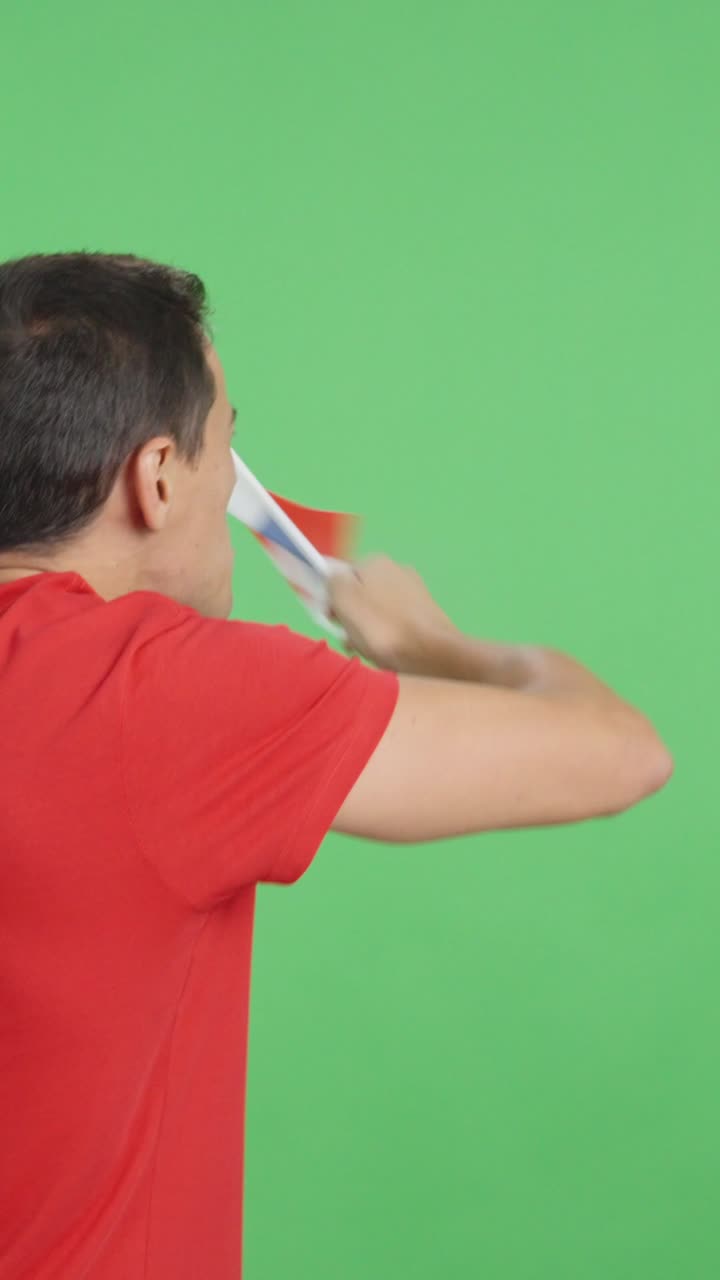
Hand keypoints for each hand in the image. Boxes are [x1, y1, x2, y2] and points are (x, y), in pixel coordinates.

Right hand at [327, 554, 455, 671]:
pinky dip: (387, 640)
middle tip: (351, 639)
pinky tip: (388, 655)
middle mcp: (397, 570)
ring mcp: (413, 593)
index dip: (332, 598)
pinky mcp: (424, 615)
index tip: (332, 620)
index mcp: (375, 561)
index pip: (341, 576)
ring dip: (367, 633)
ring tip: (370, 651)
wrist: (433, 654)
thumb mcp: (345, 600)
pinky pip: (394, 626)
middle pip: (359, 596)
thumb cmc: (382, 627)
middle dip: (351, 619)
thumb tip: (332, 579)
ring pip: (375, 614)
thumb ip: (332, 583)